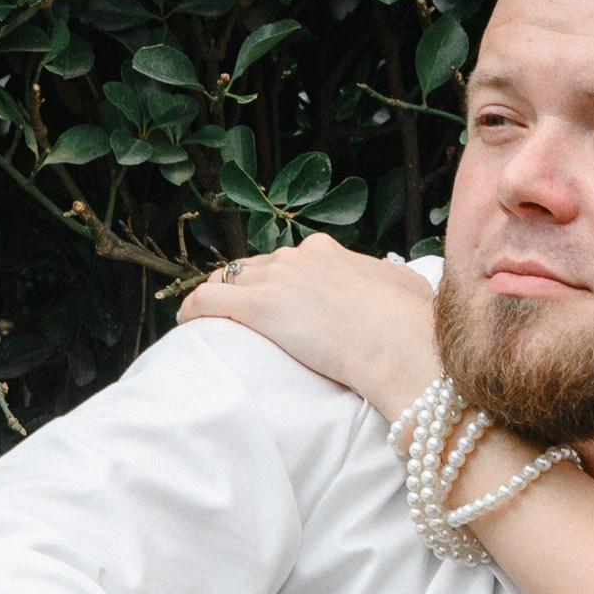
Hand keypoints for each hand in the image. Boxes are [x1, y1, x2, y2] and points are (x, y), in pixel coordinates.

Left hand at [180, 237, 440, 421]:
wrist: (396, 342)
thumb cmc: (408, 322)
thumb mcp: (406, 286)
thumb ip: (390, 278)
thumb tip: (393, 277)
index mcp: (326, 251)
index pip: (289, 259)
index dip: (279, 280)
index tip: (278, 299)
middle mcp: (296, 257)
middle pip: (255, 267)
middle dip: (246, 287)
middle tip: (242, 313)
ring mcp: (275, 280)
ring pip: (227, 278)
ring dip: (217, 296)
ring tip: (207, 318)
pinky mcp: (257, 307)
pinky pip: (207, 299)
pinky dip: (191, 308)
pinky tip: (185, 322)